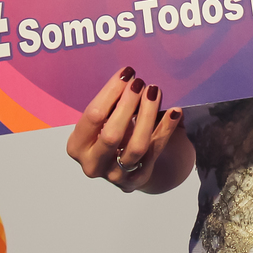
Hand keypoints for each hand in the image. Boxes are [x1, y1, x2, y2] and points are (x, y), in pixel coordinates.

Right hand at [66, 66, 182, 191]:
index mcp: (77, 145)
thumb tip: (129, 76)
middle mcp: (93, 163)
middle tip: (140, 83)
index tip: (127, 73)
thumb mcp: (102, 122)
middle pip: (112, 134)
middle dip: (128, 105)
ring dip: (147, 115)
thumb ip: (110, 105)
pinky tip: (175, 112)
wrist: (125, 169)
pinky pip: (155, 151)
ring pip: (136, 145)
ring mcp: (116, 175)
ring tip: (155, 92)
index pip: (93, 116)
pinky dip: (166, 130)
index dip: (111, 92)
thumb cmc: (111, 135)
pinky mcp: (138, 178)